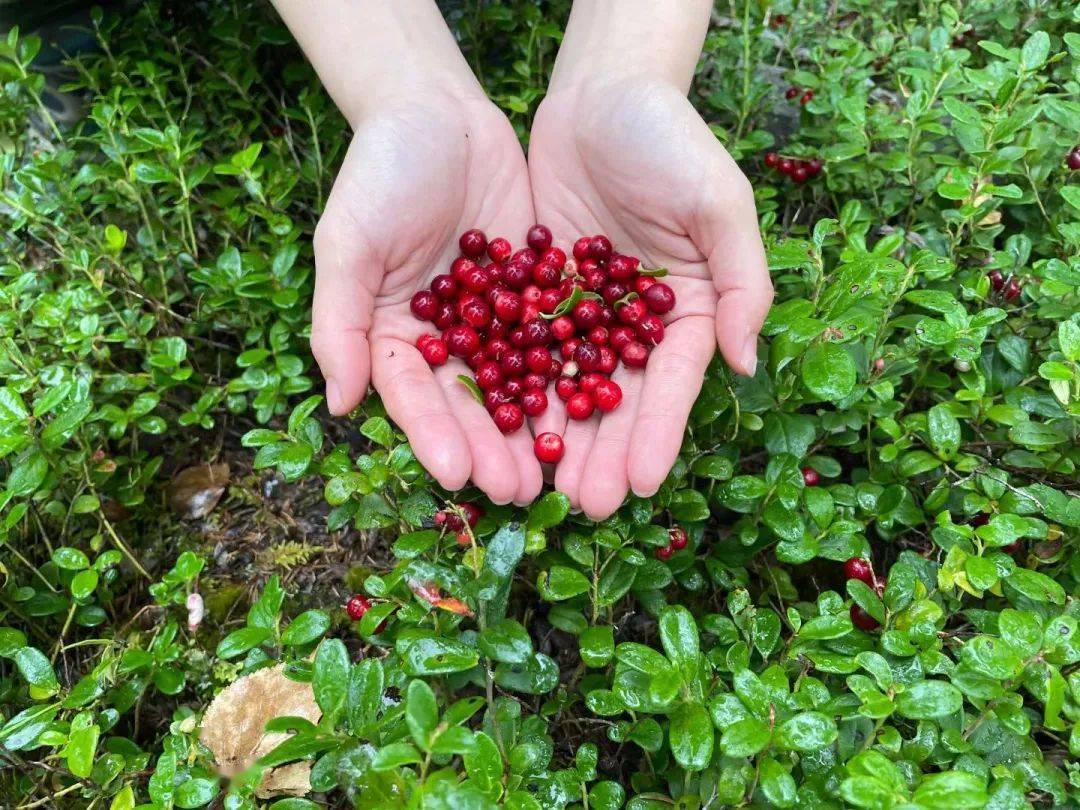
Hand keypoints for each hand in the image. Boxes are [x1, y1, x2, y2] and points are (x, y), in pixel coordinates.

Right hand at [312, 92, 542, 504]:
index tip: (460, 476)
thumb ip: (339, 322)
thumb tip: (339, 404)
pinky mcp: (537, 294)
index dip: (435, 438)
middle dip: (495, 449)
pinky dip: (575, 371)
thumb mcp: (348, 242)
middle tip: (522, 492)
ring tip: (563, 471)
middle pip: (470, 405)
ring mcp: (495, 320)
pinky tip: (598, 405)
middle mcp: (446, 339)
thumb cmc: (379, 171)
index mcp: (393, 335)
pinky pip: (558, 339)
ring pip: (519, 383)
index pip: (414, 398)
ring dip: (539, 428)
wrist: (439, 110)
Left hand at [528, 77, 772, 518]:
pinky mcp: (535, 296)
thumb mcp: (719, 201)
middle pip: (616, 400)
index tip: (641, 485)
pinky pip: (519, 347)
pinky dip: (509, 386)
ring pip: (564, 385)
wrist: (599, 94)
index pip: (672, 384)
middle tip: (582, 504)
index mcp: (688, 312)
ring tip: (536, 485)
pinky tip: (496, 426)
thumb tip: (745, 364)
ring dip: (553, 436)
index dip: (657, 434)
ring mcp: (582, 314)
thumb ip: (742, 280)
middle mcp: (634, 325)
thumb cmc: (671, 139)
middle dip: (601, 452)